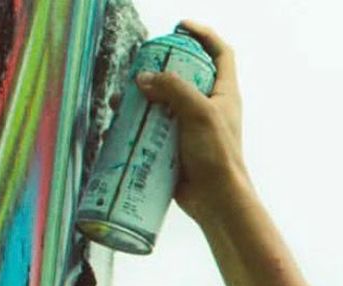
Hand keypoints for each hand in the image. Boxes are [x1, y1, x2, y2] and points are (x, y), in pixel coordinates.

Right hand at [135, 20, 249, 223]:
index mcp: (224, 94)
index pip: (221, 54)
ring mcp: (191, 128)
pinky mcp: (176, 147)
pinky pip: (153, 128)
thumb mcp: (199, 113)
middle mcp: (209, 108)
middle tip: (140, 66)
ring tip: (122, 99)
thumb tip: (144, 79)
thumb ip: (174, 89)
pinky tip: (118, 124)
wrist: (216, 201)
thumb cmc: (217, 156)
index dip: (203, 35)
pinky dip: (136, 124)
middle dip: (160, 67)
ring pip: (164, 103)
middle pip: (184, 76)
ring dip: (142, 98)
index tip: (180, 26)